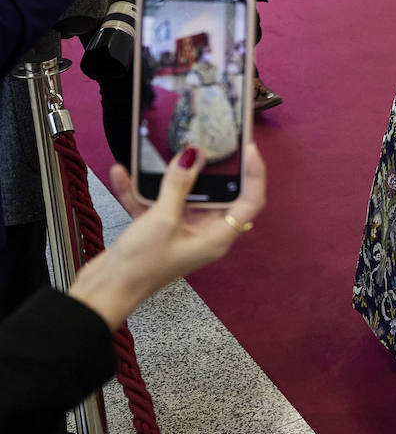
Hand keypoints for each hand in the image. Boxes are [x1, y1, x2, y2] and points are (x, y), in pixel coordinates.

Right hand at [70, 144, 266, 330]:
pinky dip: (139, 190)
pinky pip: (153, 203)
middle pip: (217, 194)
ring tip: (165, 149)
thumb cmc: (140, 265)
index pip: (250, 201)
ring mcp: (180, 230)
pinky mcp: (156, 230)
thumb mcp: (162, 220)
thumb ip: (178, 186)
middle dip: (209, 168)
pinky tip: (121, 173)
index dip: (254, 174)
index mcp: (217, 236)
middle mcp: (204, 232)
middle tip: (208, 141)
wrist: (103, 292)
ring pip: (182, 195)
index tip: (249, 148)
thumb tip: (193, 156)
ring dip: (168, 177)